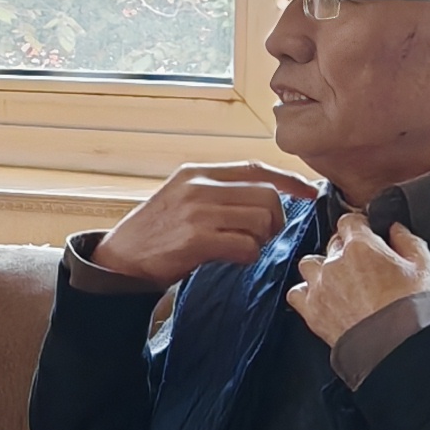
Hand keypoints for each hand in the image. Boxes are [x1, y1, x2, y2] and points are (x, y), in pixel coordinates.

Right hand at [90, 161, 320, 285]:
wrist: (118, 261)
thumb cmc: (155, 235)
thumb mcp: (182, 200)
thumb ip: (217, 193)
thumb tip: (264, 197)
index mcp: (197, 173)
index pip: (256, 168)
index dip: (289, 180)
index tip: (310, 192)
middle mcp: (199, 187)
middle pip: (266, 196)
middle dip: (276, 220)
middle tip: (264, 237)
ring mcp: (197, 212)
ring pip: (261, 220)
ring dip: (261, 240)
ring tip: (244, 248)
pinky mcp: (196, 239)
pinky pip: (246, 246)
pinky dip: (248, 256)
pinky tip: (234, 259)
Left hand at [290, 215, 429, 348]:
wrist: (399, 346)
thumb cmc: (415, 307)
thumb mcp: (426, 266)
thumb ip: (409, 241)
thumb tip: (396, 229)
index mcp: (361, 246)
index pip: (349, 221)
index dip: (359, 227)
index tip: (366, 235)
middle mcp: (334, 262)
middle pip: (332, 243)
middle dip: (345, 250)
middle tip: (362, 265)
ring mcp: (320, 286)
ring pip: (309, 264)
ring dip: (321, 268)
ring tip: (338, 280)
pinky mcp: (312, 311)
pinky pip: (296, 293)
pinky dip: (305, 293)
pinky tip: (321, 298)